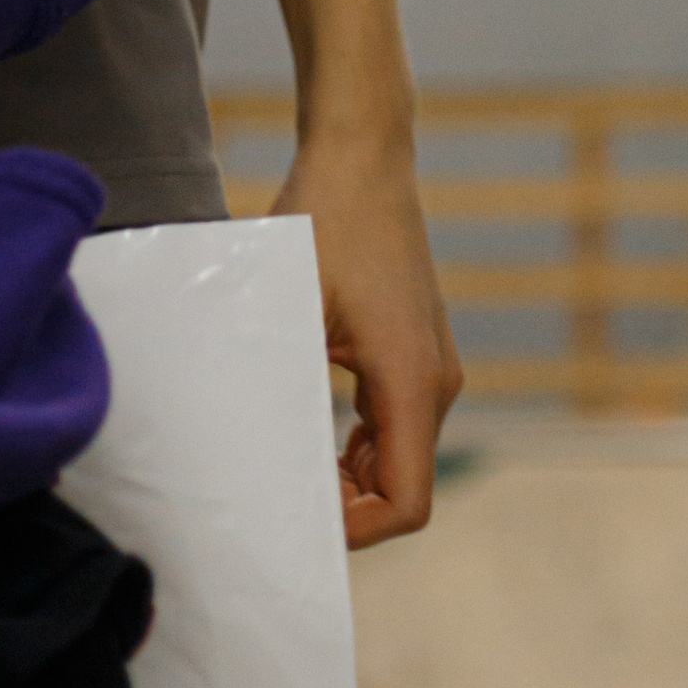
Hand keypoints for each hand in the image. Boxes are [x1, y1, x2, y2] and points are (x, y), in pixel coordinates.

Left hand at [272, 132, 461, 548]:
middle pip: (402, 488)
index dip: (355, 533)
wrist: (363, 154)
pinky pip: (396, 425)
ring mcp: (432, 363)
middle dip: (343, 509)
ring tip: (281, 462)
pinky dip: (356, 447)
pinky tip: (305, 427)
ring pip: (399, 459)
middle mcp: (437, 380)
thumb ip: (283, 392)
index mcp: (413, 379)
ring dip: (346, 478)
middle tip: (272, 495)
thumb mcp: (291, 311)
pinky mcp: (418, 348)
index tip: (296, 519)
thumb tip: (250, 464)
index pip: (407, 502)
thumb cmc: (326, 221)